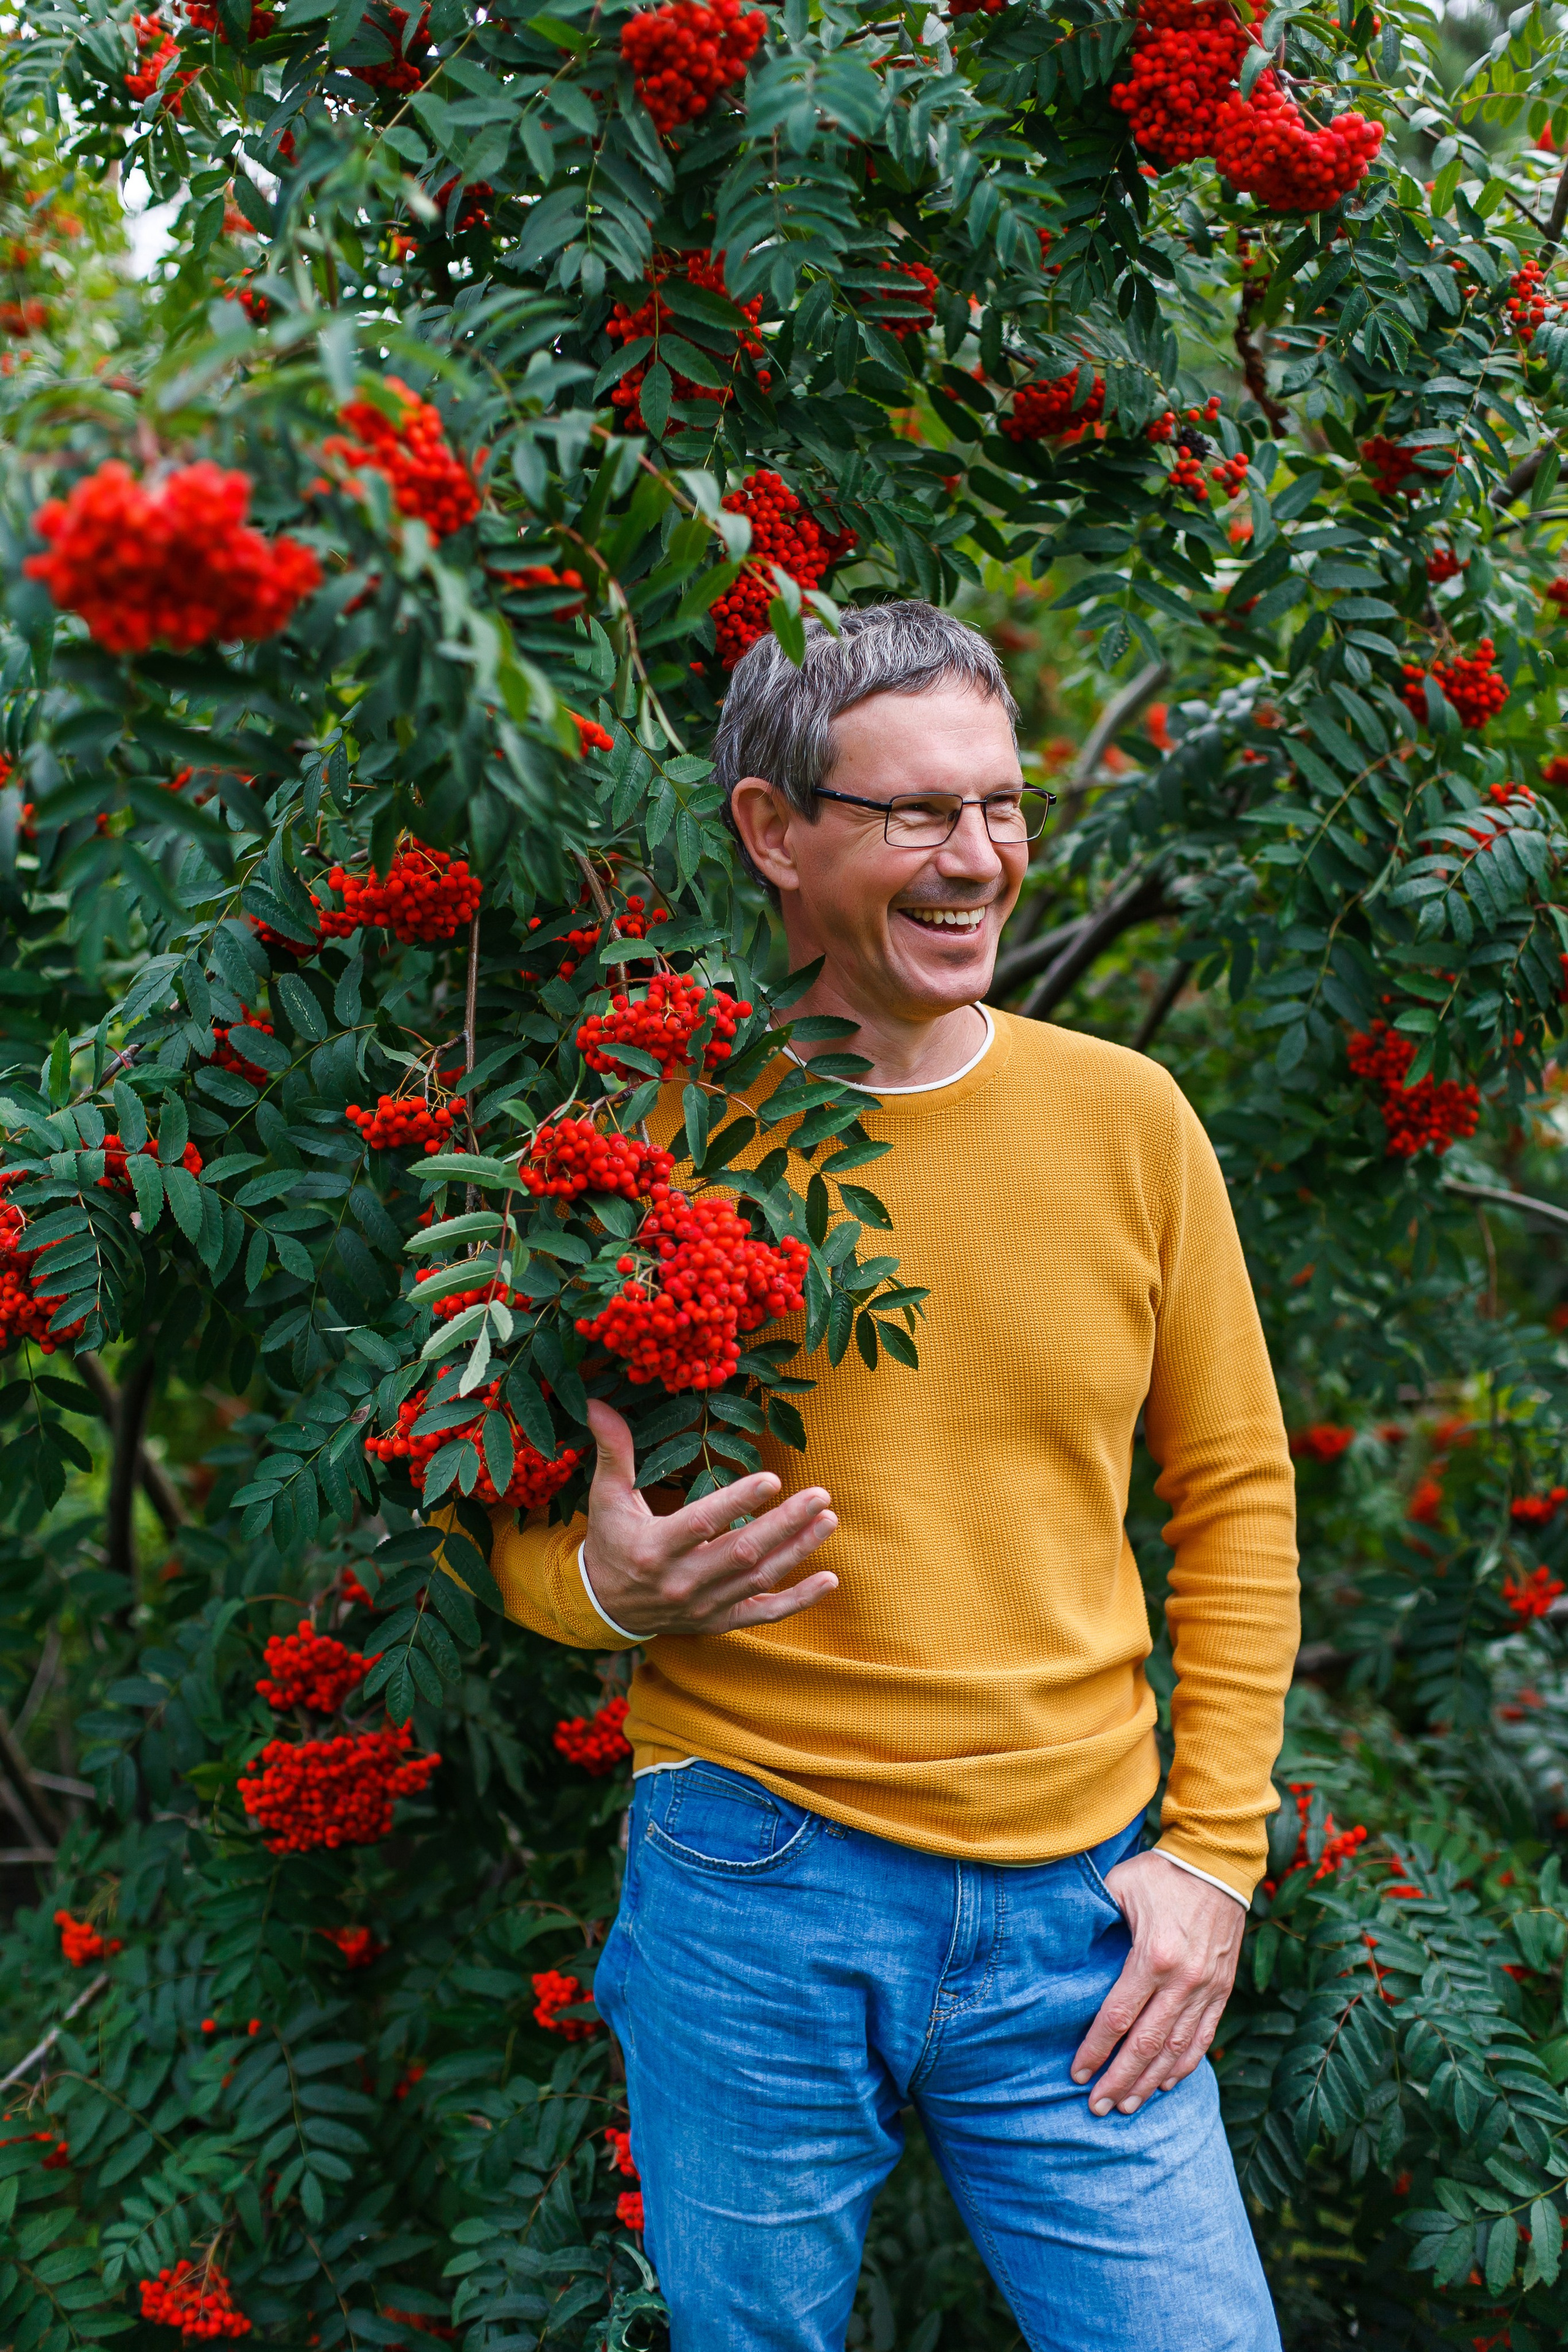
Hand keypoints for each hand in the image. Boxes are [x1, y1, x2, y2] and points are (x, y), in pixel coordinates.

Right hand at [580, 1399, 839, 1637]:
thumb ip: (612, 1451)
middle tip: (820, 1495)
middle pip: (741, 1551)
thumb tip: (597, 1404)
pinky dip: (798, 1601)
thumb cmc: (611, 1540)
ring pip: (759, 1579)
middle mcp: (681, 1581)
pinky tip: (829, 1580)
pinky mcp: (718, 1622)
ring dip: (798, 1550)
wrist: (604, 1606)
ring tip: (828, 1519)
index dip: (738, 1502)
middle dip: (785, 1523)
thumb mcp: (606, 1496)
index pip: (702, 1522)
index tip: (772, 1477)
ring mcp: (703, 1605)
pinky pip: (764, 1614)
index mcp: (654, 1548)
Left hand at [1070, 1851, 1244, 2116]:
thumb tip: (1061, 1945)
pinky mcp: (1222, 1990)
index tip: (1076, 2074)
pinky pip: (1203, 2038)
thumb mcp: (1119, 1886)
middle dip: (1119, 2080)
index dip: (1096, 2049)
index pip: (1119, 2016)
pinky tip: (1165, 2084)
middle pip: (1147, 2045)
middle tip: (1097, 2108)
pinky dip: (1184, 2066)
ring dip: (1150, 2083)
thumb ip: (1094, 1919)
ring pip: (1176, 2051)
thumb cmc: (1160, 1873)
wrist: (1217, 1864)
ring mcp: (1207, 1988)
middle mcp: (1183, 1980)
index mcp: (1154, 1955)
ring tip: (1127, 2106)